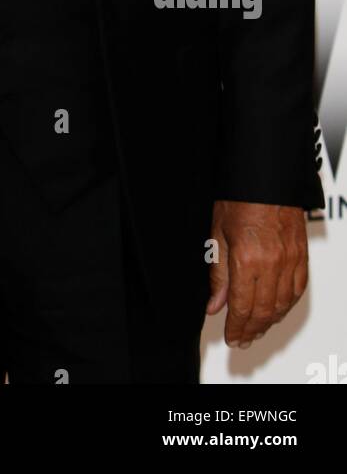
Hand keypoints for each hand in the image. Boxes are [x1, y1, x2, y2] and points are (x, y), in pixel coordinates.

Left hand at [207, 199, 308, 347]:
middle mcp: (272, 263)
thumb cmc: (238, 199)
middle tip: (242, 340)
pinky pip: (298, 289)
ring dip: (270, 321)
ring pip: (283, 304)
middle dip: (252, 329)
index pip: (241, 306)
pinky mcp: (301, 255)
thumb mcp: (217, 234)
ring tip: (257, 329)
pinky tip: (277, 310)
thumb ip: (217, 274)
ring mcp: (290, 260)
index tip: (231, 337)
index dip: (236, 327)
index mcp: (246, 259)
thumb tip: (214, 305)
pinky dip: (287, 304)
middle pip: (264, 310)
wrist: (265, 176)